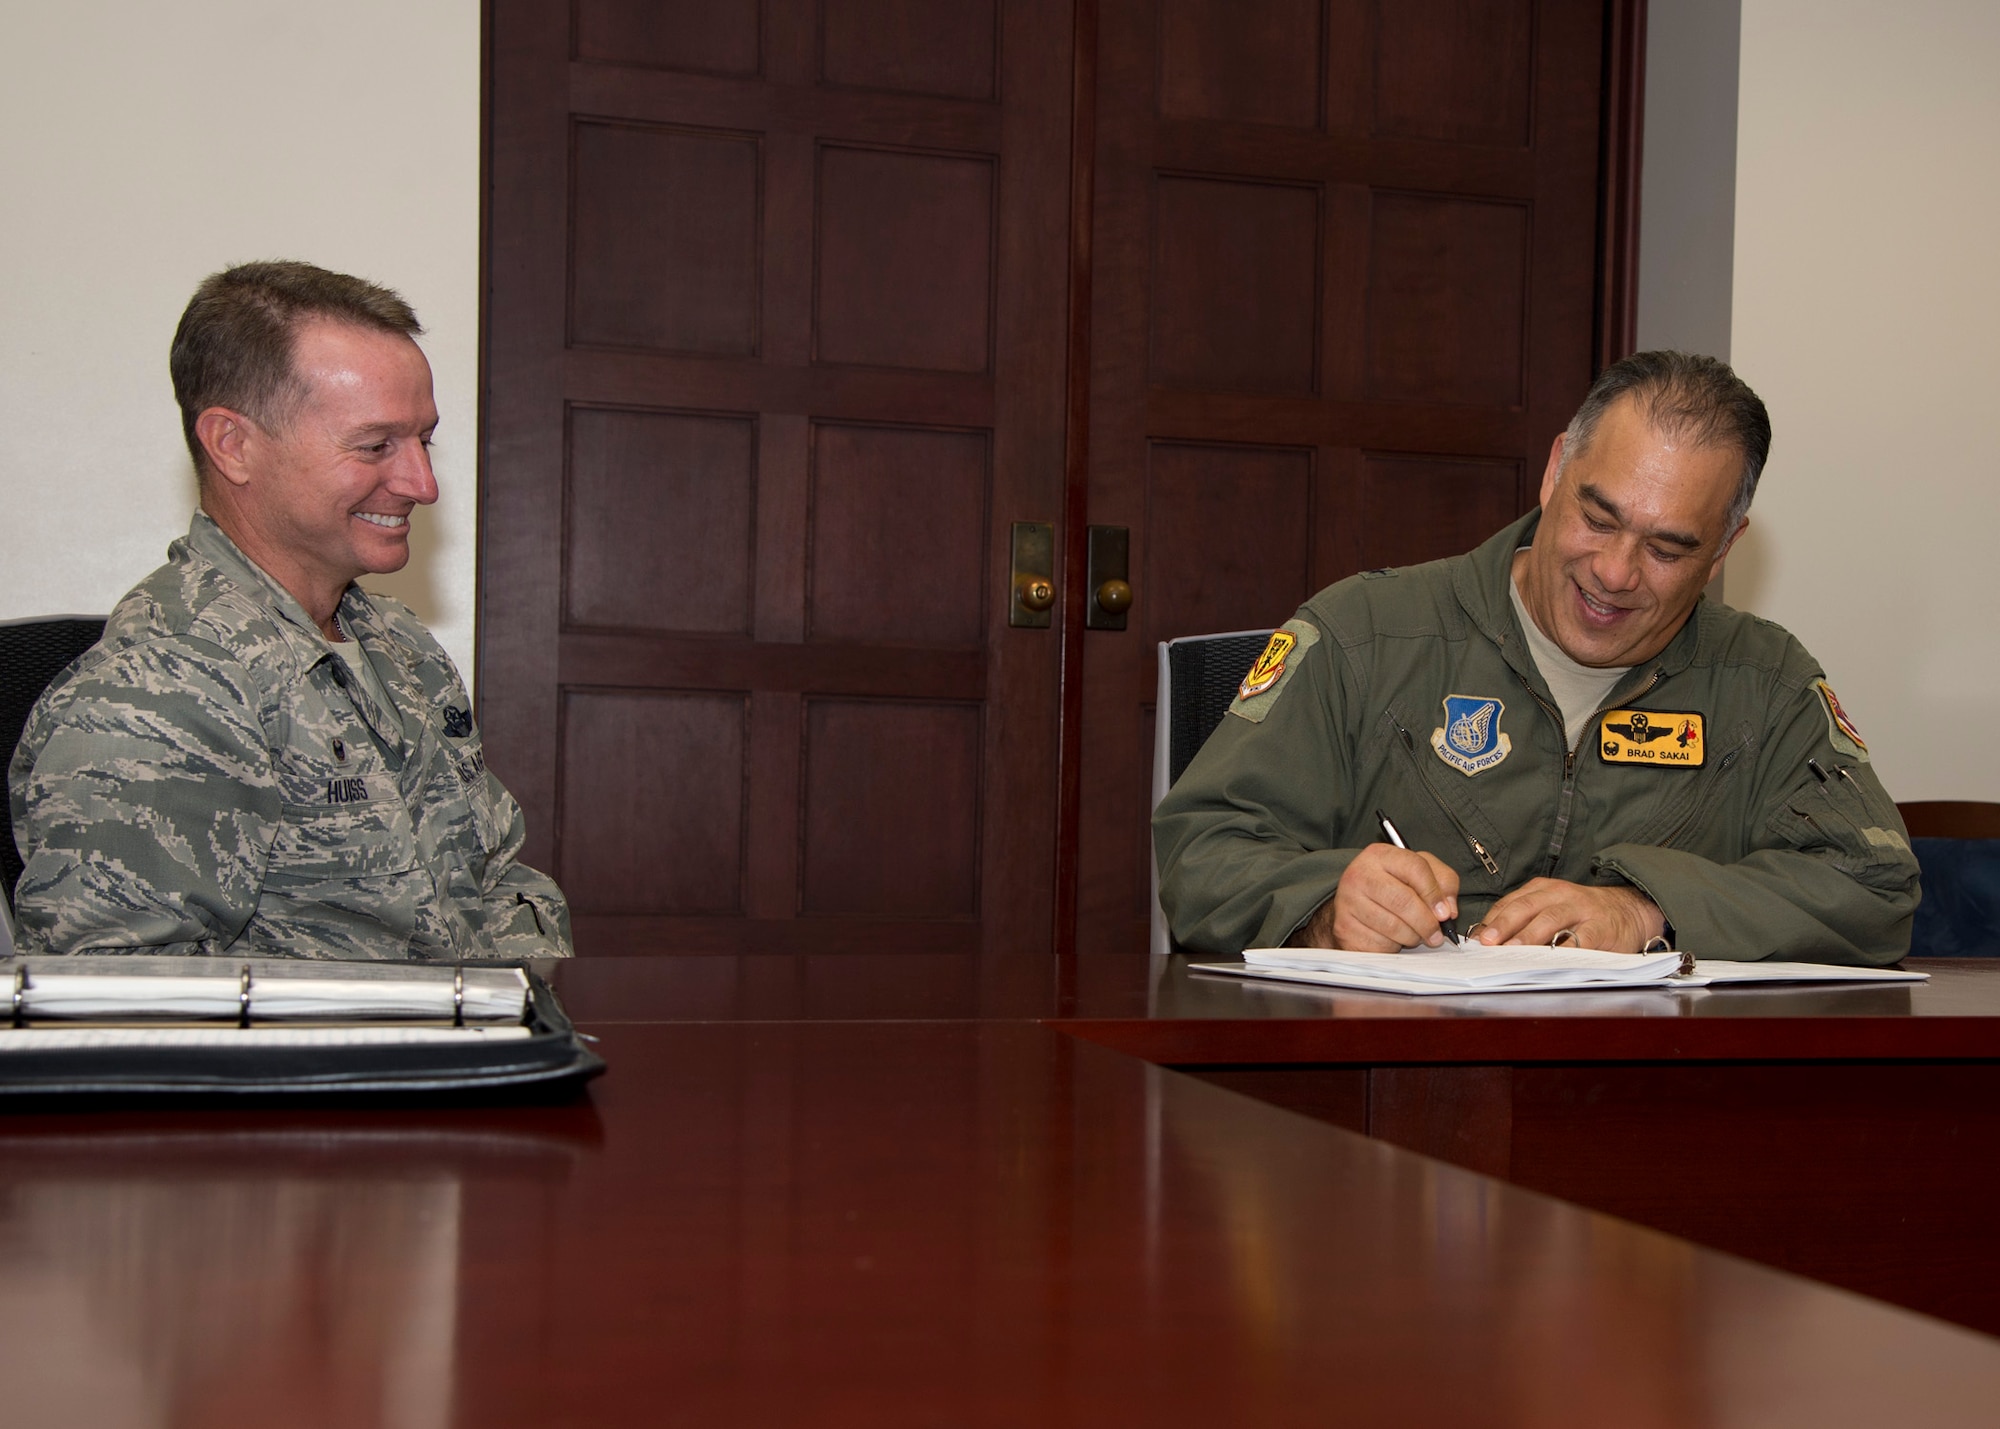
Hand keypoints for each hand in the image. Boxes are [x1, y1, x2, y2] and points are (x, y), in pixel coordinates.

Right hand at [1295, 844, 1460, 951]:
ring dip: (1412, 937)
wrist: (1353, 910)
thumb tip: (1449, 909)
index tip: (1445, 913)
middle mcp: (1359, 874)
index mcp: (1379, 855)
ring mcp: (1348, 901)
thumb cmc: (1392, 890)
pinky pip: (1380, 943)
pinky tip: (1392, 940)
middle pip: (1404, 900)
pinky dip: (1393, 947)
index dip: (1435, 893)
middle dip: (1426, 922)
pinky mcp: (1344, 928)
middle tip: (1436, 935)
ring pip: (1394, 926)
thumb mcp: (1419, 875)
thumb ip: (1443, 882)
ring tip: (1413, 935)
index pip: (1415, 867)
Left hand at [1473, 880, 1663, 953]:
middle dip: (1504, 925)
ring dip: (1529, 936)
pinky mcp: (1601, 928)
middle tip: (1488, 943)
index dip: (1492, 920)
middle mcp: (1560, 894)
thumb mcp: (1552, 906)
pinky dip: (1565, 950)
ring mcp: (1582, 910)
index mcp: (1543, 889)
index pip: (1511, 902)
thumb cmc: (1581, 913)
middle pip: (1526, 907)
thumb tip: (1489, 940)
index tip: (1476, 938)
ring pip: (1551, 919)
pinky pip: (1581, 939)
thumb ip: (1525, 918)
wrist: (1629, 909)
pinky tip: (1551, 960)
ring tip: (1513, 950)